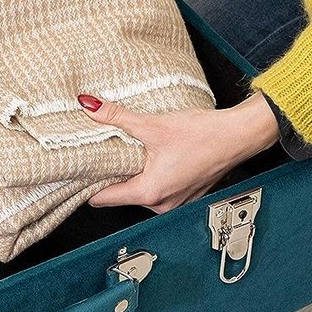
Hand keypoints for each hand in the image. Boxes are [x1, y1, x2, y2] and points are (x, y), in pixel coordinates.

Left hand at [81, 91, 280, 213]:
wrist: (239, 135)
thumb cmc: (202, 134)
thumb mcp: (154, 124)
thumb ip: (118, 117)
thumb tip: (89, 106)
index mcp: (150, 193)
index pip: (104, 199)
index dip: (86, 185)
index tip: (73, 173)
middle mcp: (162, 204)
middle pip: (122, 194)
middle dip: (110, 175)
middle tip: (97, 152)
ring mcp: (176, 201)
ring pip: (141, 190)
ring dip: (132, 173)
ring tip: (124, 150)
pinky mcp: (187, 193)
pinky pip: (159, 188)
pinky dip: (150, 173)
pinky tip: (150, 154)